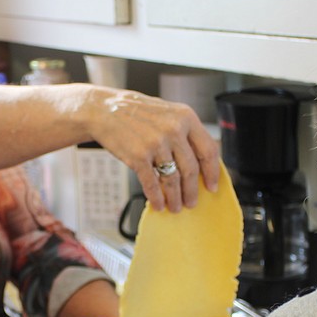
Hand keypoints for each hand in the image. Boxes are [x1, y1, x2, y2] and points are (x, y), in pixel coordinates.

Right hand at [83, 87, 221, 212]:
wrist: (105, 109)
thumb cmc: (136, 112)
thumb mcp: (168, 113)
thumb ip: (185, 132)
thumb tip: (200, 162)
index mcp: (186, 117)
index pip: (208, 150)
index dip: (212, 172)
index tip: (212, 186)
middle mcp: (174, 129)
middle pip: (191, 170)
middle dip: (192, 191)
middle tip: (192, 202)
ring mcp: (156, 143)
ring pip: (173, 180)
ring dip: (175, 198)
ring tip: (175, 207)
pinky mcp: (138, 156)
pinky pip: (152, 183)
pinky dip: (156, 197)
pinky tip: (158, 204)